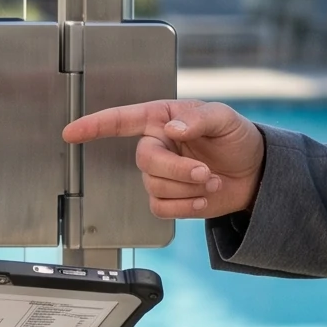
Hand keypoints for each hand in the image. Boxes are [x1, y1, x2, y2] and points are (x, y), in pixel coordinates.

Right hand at [61, 99, 266, 219]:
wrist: (255, 173)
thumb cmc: (237, 138)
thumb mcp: (225, 119)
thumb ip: (199, 119)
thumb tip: (172, 129)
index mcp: (162, 118)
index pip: (122, 120)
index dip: (94, 126)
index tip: (71, 132)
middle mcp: (157, 145)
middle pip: (145, 160)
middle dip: (177, 170)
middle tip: (206, 172)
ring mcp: (160, 174)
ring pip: (154, 186)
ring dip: (188, 187)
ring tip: (212, 180)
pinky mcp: (169, 198)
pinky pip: (162, 208)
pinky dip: (186, 206)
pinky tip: (203, 197)